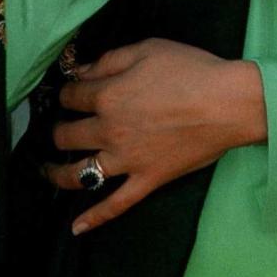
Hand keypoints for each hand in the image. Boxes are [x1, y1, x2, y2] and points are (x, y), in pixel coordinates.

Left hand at [43, 38, 266, 233]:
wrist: (228, 103)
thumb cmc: (190, 70)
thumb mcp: (147, 49)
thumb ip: (109, 60)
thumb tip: (79, 71)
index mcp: (108, 96)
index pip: (72, 96)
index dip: (67, 93)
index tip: (68, 93)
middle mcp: (109, 131)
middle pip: (68, 135)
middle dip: (59, 130)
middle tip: (59, 129)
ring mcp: (126, 161)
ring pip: (80, 175)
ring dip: (59, 173)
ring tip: (49, 171)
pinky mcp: (146, 181)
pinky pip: (115, 205)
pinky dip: (94, 218)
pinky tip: (76, 227)